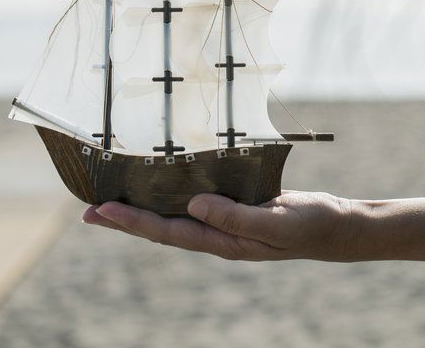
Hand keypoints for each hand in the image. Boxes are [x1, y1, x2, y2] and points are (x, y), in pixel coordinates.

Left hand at [83, 190, 359, 260]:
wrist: (335, 226)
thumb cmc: (308, 225)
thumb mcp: (275, 222)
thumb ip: (235, 217)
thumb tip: (192, 206)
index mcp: (222, 242)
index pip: (166, 232)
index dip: (132, 222)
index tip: (100, 210)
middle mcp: (216, 234)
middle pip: (160, 227)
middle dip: (125, 219)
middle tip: (88, 209)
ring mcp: (224, 221)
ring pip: (174, 215)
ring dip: (144, 206)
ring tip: (114, 195)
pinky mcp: (234, 206)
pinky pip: (195, 200)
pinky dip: (172, 192)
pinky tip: (163, 182)